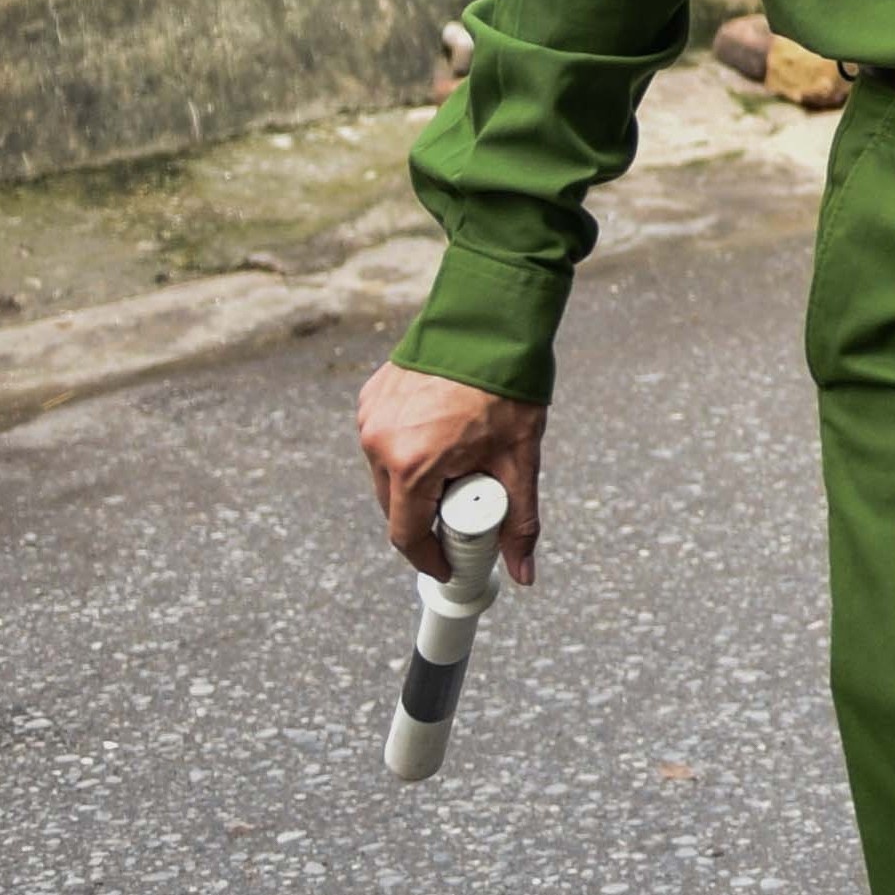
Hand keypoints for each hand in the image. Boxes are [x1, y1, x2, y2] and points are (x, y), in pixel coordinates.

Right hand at [358, 362, 544, 586]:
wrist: (490, 320)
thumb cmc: (508, 387)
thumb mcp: (520, 457)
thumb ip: (520, 519)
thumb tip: (523, 573)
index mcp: (413, 465)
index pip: (407, 535)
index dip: (429, 557)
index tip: (449, 564)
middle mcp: (380, 444)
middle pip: (395, 506)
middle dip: (427, 517)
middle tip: (465, 508)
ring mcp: (370, 419)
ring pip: (386, 473)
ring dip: (415, 481)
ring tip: (457, 464)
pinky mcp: (370, 398)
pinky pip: (383, 440)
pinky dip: (405, 448)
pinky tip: (439, 436)